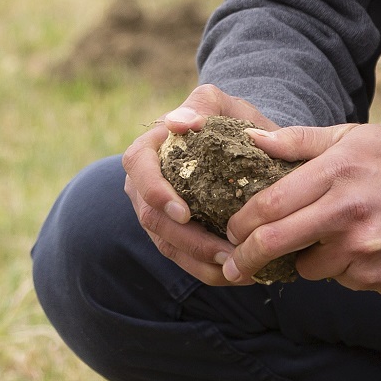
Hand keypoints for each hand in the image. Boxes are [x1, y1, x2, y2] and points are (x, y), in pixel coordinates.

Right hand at [122, 85, 275, 286]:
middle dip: (189, 241)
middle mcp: (144, 186)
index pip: (138, 169)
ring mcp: (156, 214)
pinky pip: (183, 259)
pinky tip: (237, 275)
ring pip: (168, 246)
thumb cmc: (227, 121)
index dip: (156, 194)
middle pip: (152, 220)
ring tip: (236, 269)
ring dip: (201, 262)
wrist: (242, 144)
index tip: (185, 213)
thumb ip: (201, 106)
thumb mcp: (219, 104)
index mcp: (148, 149)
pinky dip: (208, 270)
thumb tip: (177, 122)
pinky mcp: (174, 236)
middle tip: (225, 253)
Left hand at [224, 123, 380, 294]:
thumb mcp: (354, 138)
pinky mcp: (376, 276)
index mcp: (336, 173)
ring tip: (326, 239)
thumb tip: (251, 140)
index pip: (269, 204)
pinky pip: (340, 279)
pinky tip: (360, 248)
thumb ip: (299, 141)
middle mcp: (346, 213)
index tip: (231, 230)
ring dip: (305, 259)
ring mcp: (362, 249)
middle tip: (235, 264)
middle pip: (275, 243)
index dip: (241, 222)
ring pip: (307, 268)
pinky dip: (340, 269)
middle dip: (246, 257)